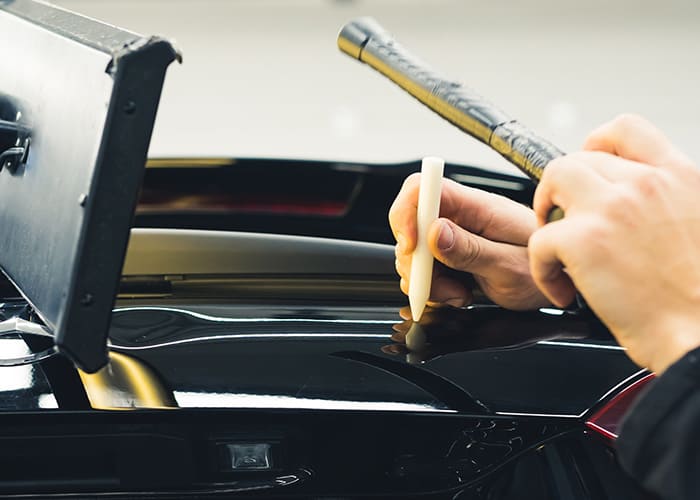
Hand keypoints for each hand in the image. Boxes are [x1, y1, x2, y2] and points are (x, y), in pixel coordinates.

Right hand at [389, 174, 550, 310]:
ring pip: (414, 251)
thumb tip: (434, 232)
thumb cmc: (544, 269)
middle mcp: (461, 215)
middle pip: (410, 224)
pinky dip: (433, 287)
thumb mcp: (509, 266)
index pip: (422, 188)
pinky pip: (425, 268)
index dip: (406, 215)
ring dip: (426, 280)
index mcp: (475, 206)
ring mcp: (455, 235)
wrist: (562, 282)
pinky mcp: (452, 254)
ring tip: (458, 294)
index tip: (412, 248)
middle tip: (436, 285)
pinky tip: (458, 294)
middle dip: (414, 261)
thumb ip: (470, 250)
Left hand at [529, 114, 699, 373]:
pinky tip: (563, 289)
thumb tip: (641, 203)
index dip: (596, 145)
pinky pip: (538, 239)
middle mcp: (644, 184)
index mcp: (678, 177)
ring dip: (545, 212)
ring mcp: (611, 209)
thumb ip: (671, 201)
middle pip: (577, 160)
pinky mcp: (583, 241)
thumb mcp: (698, 223)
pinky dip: (542, 268)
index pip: (625, 129)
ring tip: (556, 245)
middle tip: (567, 221)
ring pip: (552, 180)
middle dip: (563, 190)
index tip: (588, 168)